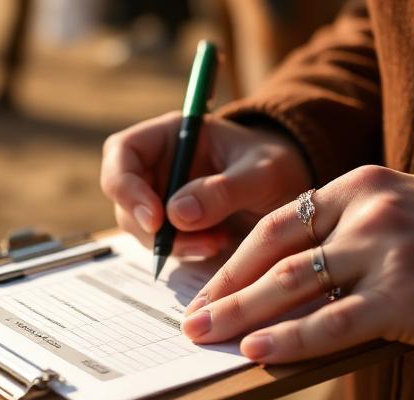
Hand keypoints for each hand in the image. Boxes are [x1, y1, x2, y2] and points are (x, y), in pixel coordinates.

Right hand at [100, 112, 310, 257]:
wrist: (290, 186)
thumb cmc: (277, 165)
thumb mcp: (261, 173)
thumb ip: (223, 190)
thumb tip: (176, 214)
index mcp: (171, 134)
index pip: (122, 152)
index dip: (126, 186)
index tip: (155, 219)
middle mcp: (159, 164)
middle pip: (125, 197)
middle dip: (151, 227)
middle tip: (192, 242)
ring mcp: (163, 196)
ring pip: (141, 227)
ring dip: (172, 243)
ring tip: (217, 242)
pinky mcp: (174, 224)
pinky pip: (163, 244)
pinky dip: (185, 250)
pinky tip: (218, 244)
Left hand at [181, 165, 413, 361]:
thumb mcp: (394, 209)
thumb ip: (342, 232)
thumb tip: (276, 281)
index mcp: (357, 184)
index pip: (276, 223)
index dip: (234, 259)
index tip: (208, 287)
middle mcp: (366, 211)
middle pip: (275, 256)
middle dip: (227, 291)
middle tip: (192, 319)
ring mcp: (385, 251)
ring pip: (293, 286)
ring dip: (243, 315)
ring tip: (207, 337)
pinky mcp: (406, 296)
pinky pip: (333, 322)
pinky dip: (291, 339)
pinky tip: (257, 352)